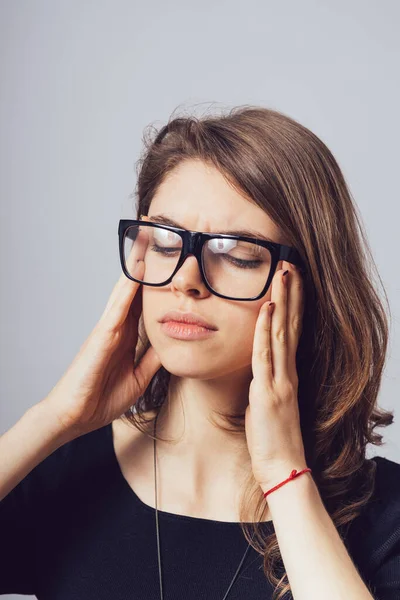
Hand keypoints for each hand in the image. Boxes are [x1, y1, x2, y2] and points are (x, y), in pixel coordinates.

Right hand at [42, 239, 161, 439]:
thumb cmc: (102, 396)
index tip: (170, 256)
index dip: (157, 278)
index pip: (144, 300)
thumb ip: (153, 358)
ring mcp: (108, 328)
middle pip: (134, 286)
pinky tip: (137, 270)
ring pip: (125, 288)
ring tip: (147, 236)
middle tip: (156, 230)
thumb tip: (172, 343)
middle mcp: (118, 325)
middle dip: (144, 258)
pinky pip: (118, 307)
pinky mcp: (102, 336)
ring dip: (136, 263)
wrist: (76, 416)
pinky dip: (128, 288)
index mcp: (127, 334)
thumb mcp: (140, 376)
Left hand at [245, 261, 306, 492]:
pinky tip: (267, 309)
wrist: (283, 468)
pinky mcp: (267, 392)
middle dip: (290, 292)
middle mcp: (287, 372)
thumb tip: (256, 371)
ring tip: (283, 273)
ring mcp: (280, 380)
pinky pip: (266, 356)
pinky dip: (266, 330)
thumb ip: (264, 383)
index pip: (291, 331)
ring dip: (282, 301)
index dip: (292, 303)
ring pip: (282, 332)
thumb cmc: (273, 438)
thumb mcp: (267, 403)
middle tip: (290, 263)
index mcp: (286, 373)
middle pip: (291, 324)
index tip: (291, 280)